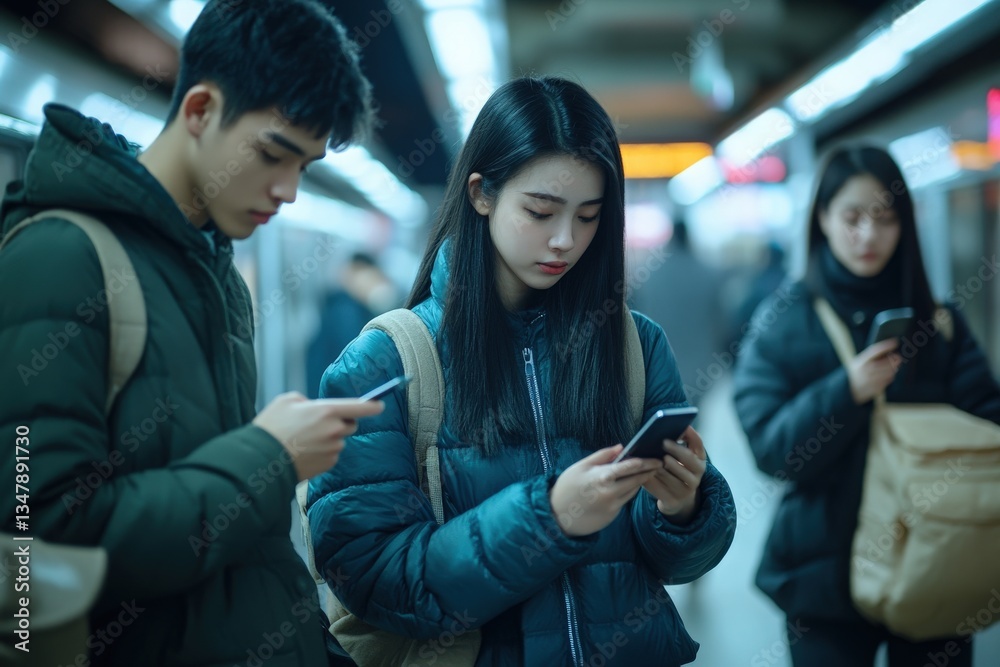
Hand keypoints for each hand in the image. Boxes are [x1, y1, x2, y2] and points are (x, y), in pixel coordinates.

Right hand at [253, 392, 384, 480]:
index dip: (373, 405)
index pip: (360, 407)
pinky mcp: (328, 464)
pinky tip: (304, 452)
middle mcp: (335, 430)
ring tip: (303, 440)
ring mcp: (333, 449)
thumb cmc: (272, 426)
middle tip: (320, 424)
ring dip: (328, 439)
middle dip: (341, 423)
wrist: (261, 459)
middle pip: (351, 425)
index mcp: (327, 411)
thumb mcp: (286, 401)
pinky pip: (331, 455)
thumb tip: (313, 407)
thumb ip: (307, 401)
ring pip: (338, 441)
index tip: (380, 404)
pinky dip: (322, 453)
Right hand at [549, 446, 662, 536]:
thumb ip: (602, 455)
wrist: (557, 516)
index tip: (656, 458)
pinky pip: (625, 501)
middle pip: (636, 480)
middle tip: (660, 464)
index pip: (629, 467)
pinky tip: (631, 485)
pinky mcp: (612, 516)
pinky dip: (629, 492)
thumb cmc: (567, 487)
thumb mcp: (580, 466)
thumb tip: (621, 447)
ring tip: (649, 472)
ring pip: (633, 491)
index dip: (645, 462)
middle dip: (649, 471)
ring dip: (641, 481)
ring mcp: (612, 506)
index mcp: (601, 477)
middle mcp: (610, 492)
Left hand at [642, 426, 706, 524]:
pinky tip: (644, 471)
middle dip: (676, 450)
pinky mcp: (674, 500)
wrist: (678, 499)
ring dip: (660, 465)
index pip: (699, 445)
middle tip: (664, 442)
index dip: (691, 435)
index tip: (682, 427)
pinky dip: (651, 479)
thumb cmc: (677, 471)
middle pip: (688, 459)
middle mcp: (697, 475)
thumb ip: (679, 444)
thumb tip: (664, 429)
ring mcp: (687, 489)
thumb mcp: (682, 459)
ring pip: (672, 474)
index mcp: (699, 460)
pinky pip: (659, 488)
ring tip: (651, 457)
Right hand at [847, 338, 901, 404]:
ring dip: (893, 369)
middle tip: (898, 357)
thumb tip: (888, 351)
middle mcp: (866, 370)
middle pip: (887, 363)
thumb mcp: (860, 362)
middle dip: (895, 360)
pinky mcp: (876, 387)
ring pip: (890, 372)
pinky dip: (889, 377)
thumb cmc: (857, 372)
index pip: (875, 351)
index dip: (886, 345)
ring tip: (892, 367)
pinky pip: (888, 381)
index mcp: (861, 362)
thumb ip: (871, 357)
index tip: (895, 342)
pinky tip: (886, 375)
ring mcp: (871, 380)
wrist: (848, 388)